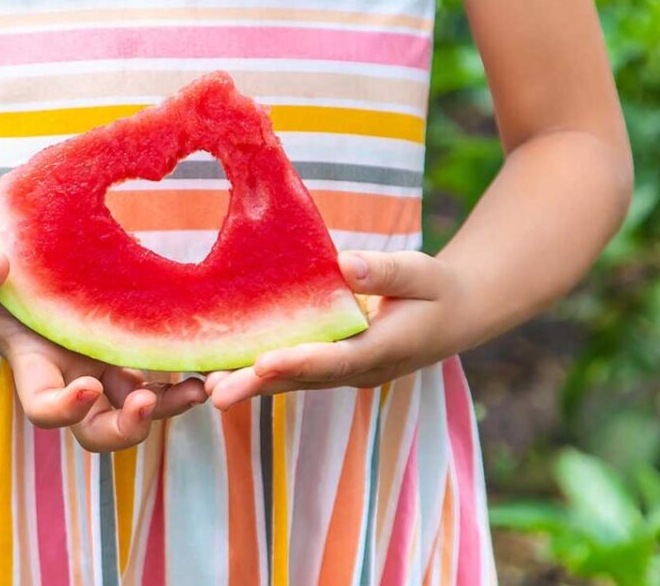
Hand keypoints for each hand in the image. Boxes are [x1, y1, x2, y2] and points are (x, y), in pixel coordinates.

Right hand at [0, 247, 206, 451]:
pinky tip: (207, 363)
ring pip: (138, 411)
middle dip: (124, 429)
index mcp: (35, 370)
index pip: (45, 410)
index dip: (65, 409)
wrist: (13, 275)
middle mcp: (73, 382)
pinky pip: (161, 379)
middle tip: (145, 403)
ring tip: (195, 389)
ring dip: (167, 408)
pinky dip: (183, 378)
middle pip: (98, 433)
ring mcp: (105, 372)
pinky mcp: (130, 354)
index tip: (87, 386)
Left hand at [205, 251, 468, 408]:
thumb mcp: (421, 273)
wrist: (453, 317)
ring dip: (251, 385)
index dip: (299, 362)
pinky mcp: (330, 367)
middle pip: (303, 379)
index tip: (264, 363)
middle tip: (216, 395)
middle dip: (258, 386)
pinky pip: (292, 372)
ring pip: (292, 381)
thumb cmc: (435, 288)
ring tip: (206, 389)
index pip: (337, 359)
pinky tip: (221, 372)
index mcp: (384, 348)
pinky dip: (258, 373)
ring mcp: (343, 373)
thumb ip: (384, 271)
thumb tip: (346, 264)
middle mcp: (359, 370)